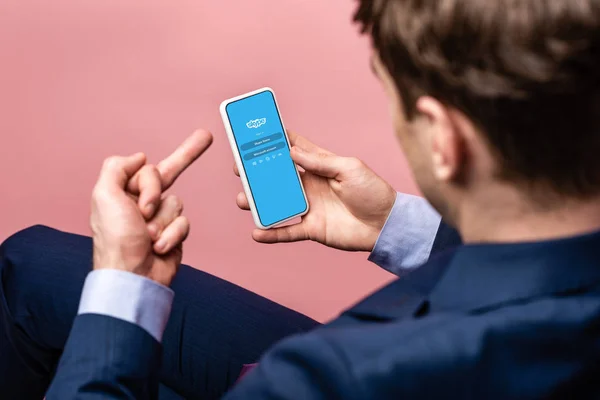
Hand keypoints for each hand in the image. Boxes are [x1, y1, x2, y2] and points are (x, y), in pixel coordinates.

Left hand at [90, 130, 212, 285]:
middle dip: (183, 160)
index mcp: (122, 192)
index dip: (149, 182)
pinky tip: (159, 247)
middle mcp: (140, 202)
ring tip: (147, 237)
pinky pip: (184, 222)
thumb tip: (139, 156)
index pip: (146, 169)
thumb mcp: (105, 196)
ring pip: (176, 202)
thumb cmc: (116, 240)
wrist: (133, 277)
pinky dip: (172, 234)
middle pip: (167, 175)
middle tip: (206, 136)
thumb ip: (117, 167)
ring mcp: (159, 218)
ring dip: (163, 221)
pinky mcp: (174, 234)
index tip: (144, 191)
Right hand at [234, 131, 395, 251]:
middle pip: (277, 177)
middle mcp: (310, 185)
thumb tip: (291, 151)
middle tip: (240, 168)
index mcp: (320, 166)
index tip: (255, 134)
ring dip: (258, 202)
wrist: (386, 224)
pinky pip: (287, 231)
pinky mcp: (312, 228)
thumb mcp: (349, 168)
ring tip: (243, 200)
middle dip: (257, 172)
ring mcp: (309, 207)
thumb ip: (320, 161)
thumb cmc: (372, 191)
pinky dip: (272, 233)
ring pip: (277, 203)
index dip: (276, 141)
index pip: (293, 150)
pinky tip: (256, 233)